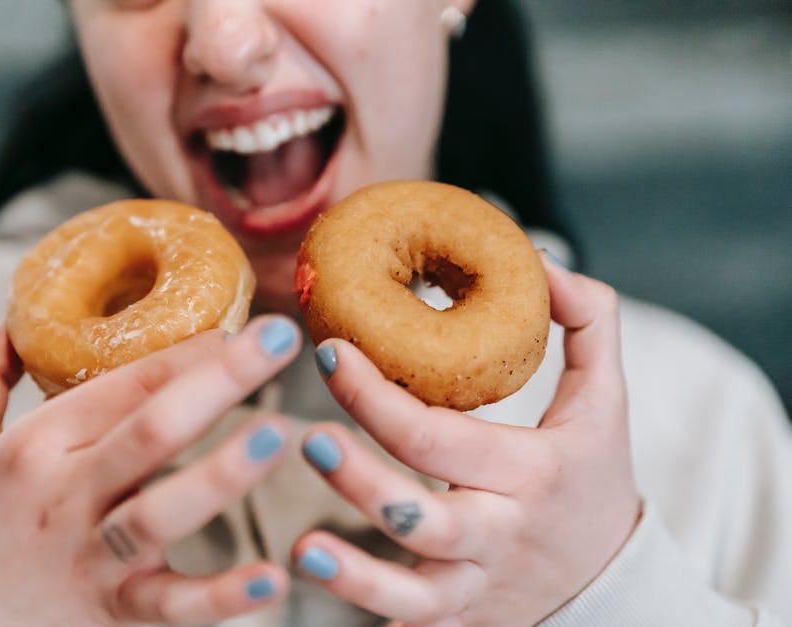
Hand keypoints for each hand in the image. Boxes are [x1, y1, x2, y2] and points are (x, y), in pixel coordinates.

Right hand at [0, 315, 301, 625]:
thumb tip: (11, 323)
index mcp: (35, 446)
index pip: (125, 385)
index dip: (187, 353)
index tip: (237, 325)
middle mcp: (65, 496)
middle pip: (152, 429)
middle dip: (221, 380)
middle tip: (280, 337)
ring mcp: (92, 557)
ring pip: (163, 511)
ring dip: (223, 473)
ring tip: (277, 434)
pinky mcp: (114, 612)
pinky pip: (174, 605)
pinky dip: (223, 596)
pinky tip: (272, 579)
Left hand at [292, 254, 640, 625]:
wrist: (607, 582)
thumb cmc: (591, 477)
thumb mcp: (606, 402)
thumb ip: (588, 323)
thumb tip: (540, 261)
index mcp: (532, 472)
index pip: (441, 436)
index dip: (378, 397)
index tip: (331, 354)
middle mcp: (500, 535)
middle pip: (423, 517)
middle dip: (362, 482)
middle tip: (311, 438)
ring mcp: (475, 587)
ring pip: (410, 592)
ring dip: (352, 575)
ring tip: (303, 547)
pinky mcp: (455, 620)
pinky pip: (405, 622)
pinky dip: (365, 607)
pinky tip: (318, 584)